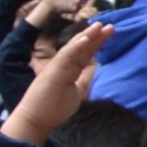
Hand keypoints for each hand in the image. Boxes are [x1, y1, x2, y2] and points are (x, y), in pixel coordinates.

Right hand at [6, 24, 107, 142]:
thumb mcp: (77, 91)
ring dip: (87, 36)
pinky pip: (65, 56)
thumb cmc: (53, 108)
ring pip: (74, 48)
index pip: (86, 53)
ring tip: (99, 26)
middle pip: (82, 48)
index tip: (109, 33)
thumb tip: (95, 69)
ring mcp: (57, 67)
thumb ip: (85, 78)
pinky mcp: (52, 71)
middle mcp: (63, 65)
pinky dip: (75, 47)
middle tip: (110, 26)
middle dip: (96, 36)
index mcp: (69, 70)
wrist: (36, 120)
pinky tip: (85, 38)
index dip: (97, 43)